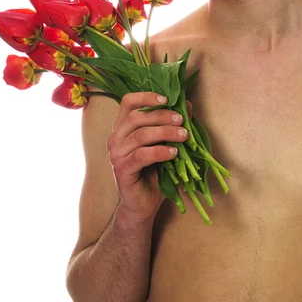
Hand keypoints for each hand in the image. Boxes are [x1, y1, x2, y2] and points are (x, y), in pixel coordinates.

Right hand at [106, 92, 189, 223]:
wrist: (142, 204)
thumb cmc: (154, 173)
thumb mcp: (165, 144)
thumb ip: (172, 125)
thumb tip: (187, 104)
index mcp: (122, 127)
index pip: (128, 102)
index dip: (146, 96)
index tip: (167, 99)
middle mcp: (115, 138)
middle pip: (137, 117)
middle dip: (162, 115)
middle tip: (181, 120)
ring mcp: (116, 154)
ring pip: (141, 135)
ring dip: (165, 133)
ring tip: (183, 136)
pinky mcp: (121, 169)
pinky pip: (142, 155)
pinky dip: (160, 152)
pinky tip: (174, 153)